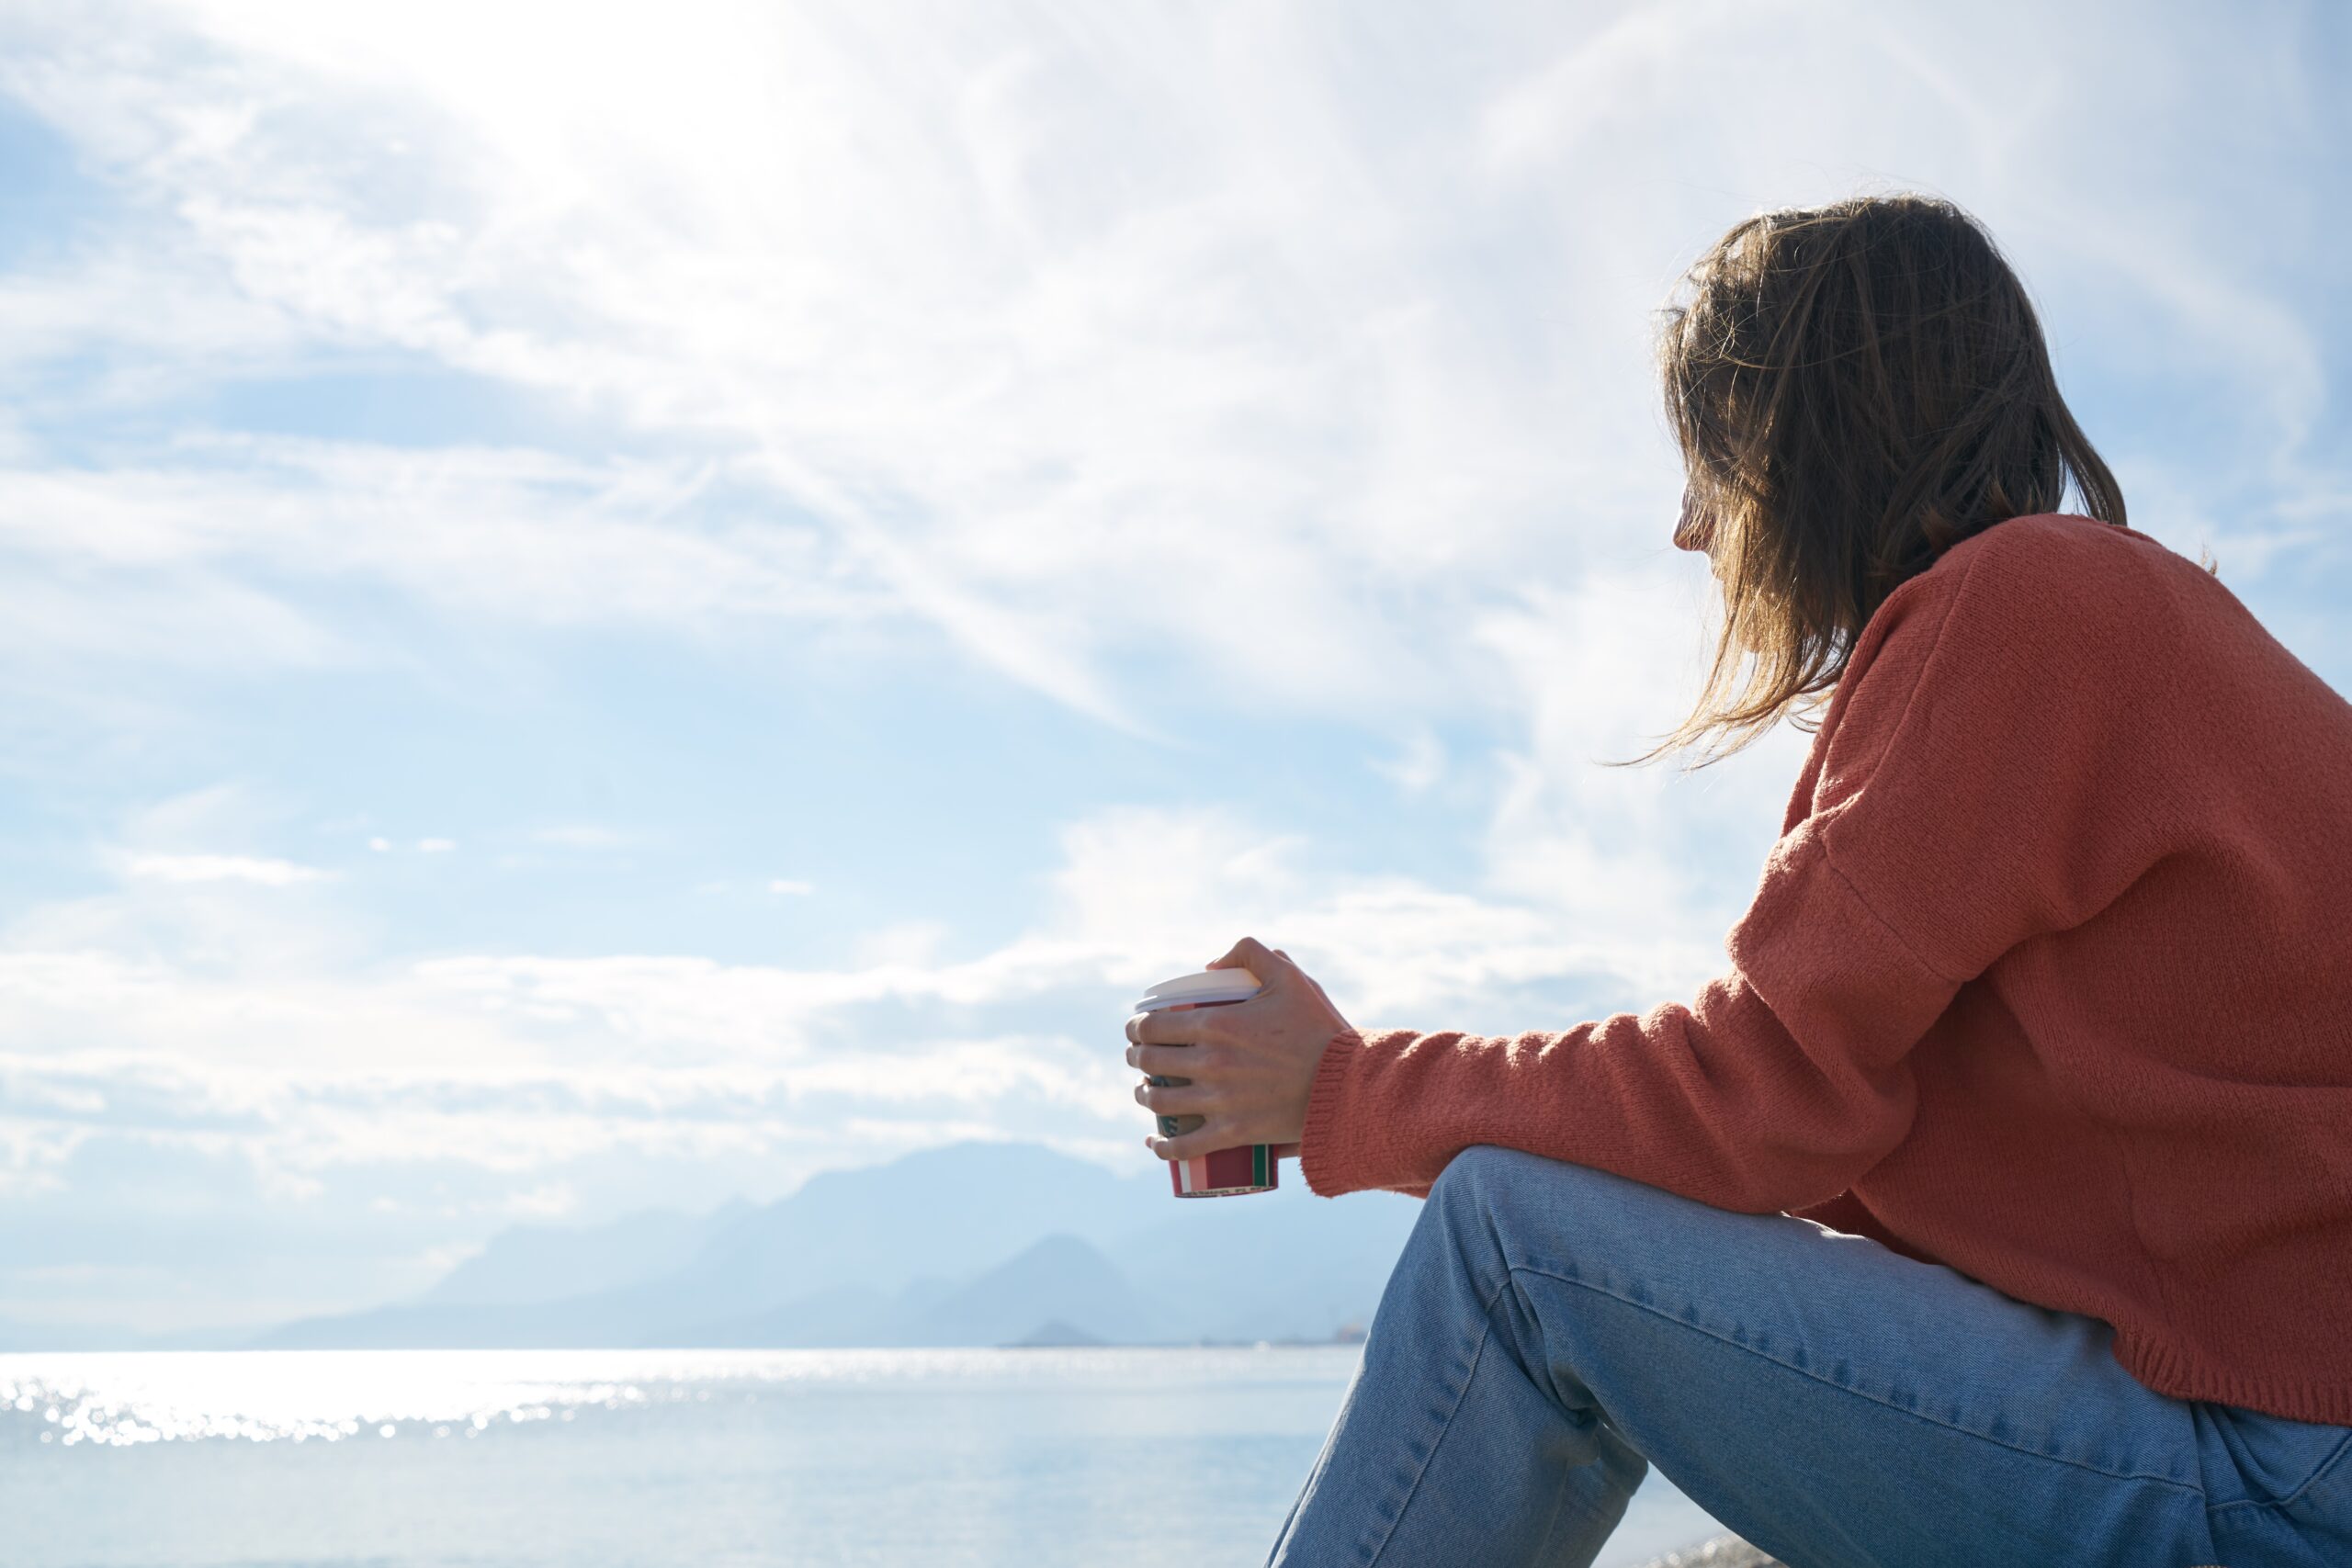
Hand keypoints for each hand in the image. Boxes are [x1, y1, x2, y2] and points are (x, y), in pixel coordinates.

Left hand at [1125, 936, 1354, 1163]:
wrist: (1348, 1085)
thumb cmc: (1320, 1030)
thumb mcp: (1289, 978)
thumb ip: (1251, 954)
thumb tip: (1211, 964)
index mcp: (1217, 1024)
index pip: (1153, 1026)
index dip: (1136, 1028)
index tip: (1136, 1030)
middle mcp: (1210, 1063)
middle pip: (1150, 1063)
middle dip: (1136, 1059)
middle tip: (1139, 1059)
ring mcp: (1219, 1102)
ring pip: (1159, 1103)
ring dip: (1143, 1097)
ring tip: (1145, 1093)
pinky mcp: (1233, 1134)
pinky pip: (1185, 1147)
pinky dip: (1162, 1147)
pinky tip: (1154, 1143)